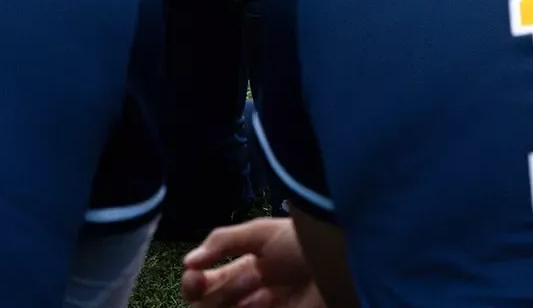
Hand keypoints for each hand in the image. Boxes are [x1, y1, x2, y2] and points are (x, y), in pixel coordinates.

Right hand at [181, 218, 323, 307]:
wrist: (343, 261)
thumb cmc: (305, 242)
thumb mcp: (262, 233)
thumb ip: (223, 242)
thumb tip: (189, 262)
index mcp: (243, 271)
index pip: (202, 286)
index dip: (192, 284)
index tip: (196, 275)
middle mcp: (248, 296)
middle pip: (209, 305)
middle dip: (222, 292)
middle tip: (253, 275)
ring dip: (234, 298)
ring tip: (262, 283)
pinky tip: (265, 300)